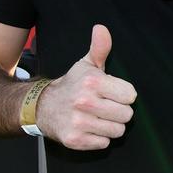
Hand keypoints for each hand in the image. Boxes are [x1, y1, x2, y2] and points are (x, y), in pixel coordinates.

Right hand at [36, 25, 136, 149]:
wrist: (41, 107)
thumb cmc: (72, 85)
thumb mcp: (86, 65)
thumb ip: (100, 48)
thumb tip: (101, 29)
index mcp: (92, 82)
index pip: (131, 95)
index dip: (123, 95)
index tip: (112, 93)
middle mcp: (84, 102)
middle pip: (126, 115)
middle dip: (119, 112)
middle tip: (105, 107)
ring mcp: (79, 122)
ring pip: (118, 131)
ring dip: (110, 126)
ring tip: (97, 117)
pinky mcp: (75, 140)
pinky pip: (104, 143)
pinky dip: (99, 138)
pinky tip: (89, 128)